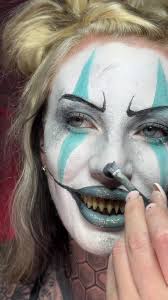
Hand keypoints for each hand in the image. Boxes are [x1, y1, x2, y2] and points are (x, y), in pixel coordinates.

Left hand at [106, 184, 167, 299]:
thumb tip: (162, 223)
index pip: (163, 240)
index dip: (159, 213)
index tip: (157, 197)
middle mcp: (151, 297)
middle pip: (136, 243)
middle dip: (135, 214)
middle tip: (134, 197)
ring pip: (119, 254)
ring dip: (125, 233)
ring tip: (132, 222)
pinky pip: (110, 272)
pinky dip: (116, 254)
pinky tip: (124, 247)